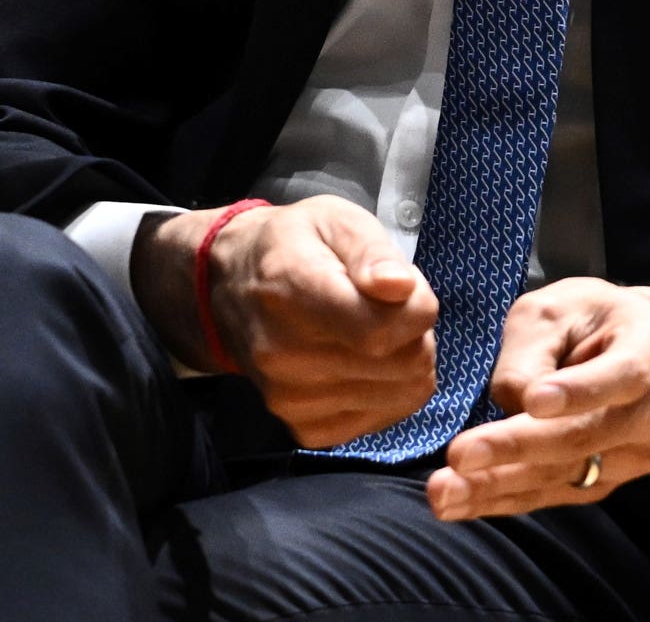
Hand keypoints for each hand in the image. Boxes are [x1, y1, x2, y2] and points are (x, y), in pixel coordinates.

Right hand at [137, 195, 438, 448]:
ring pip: (403, 392)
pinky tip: (363, 362)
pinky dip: (389, 390)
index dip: (418, 305)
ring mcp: (291, 399)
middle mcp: (284, 355)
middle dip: (416, 332)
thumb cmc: (295, 246)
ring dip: (405, 360)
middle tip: (389, 308)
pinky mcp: (304, 428)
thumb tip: (400, 287)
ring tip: (371, 331)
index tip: (404, 286)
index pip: (382, 329)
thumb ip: (372, 252)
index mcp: (293, 293)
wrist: (231, 289)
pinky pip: (384, 417)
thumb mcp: (335, 220)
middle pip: (404, 363)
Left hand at [426, 279, 649, 520]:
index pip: (621, 375)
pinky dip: (504, 499)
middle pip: (584, 435)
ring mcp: (638, 454)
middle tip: (459, 455)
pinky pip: (554, 494)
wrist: (639, 353)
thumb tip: (511, 407)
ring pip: (565, 474)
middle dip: (516, 448)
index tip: (533, 400)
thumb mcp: (558, 309)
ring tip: (444, 491)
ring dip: (499, 485)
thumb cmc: (592, 320)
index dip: (579, 392)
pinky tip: (461, 501)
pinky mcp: (611, 482)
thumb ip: (532, 351)